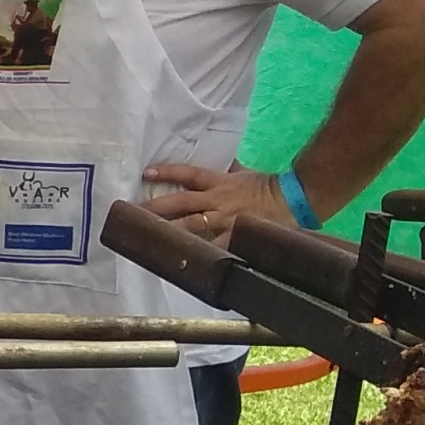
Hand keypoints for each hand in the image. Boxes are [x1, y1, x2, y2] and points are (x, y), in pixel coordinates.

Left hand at [141, 163, 293, 243]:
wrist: (294, 198)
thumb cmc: (267, 186)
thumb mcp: (243, 174)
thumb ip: (226, 171)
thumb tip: (221, 163)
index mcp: (219, 183)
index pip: (188, 174)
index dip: (167, 172)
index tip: (146, 172)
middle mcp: (216, 200)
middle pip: (180, 202)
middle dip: (155, 207)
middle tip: (130, 212)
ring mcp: (223, 220)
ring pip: (189, 226)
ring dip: (166, 231)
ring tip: (143, 236)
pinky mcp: (233, 237)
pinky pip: (211, 247)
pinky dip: (196, 254)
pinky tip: (178, 261)